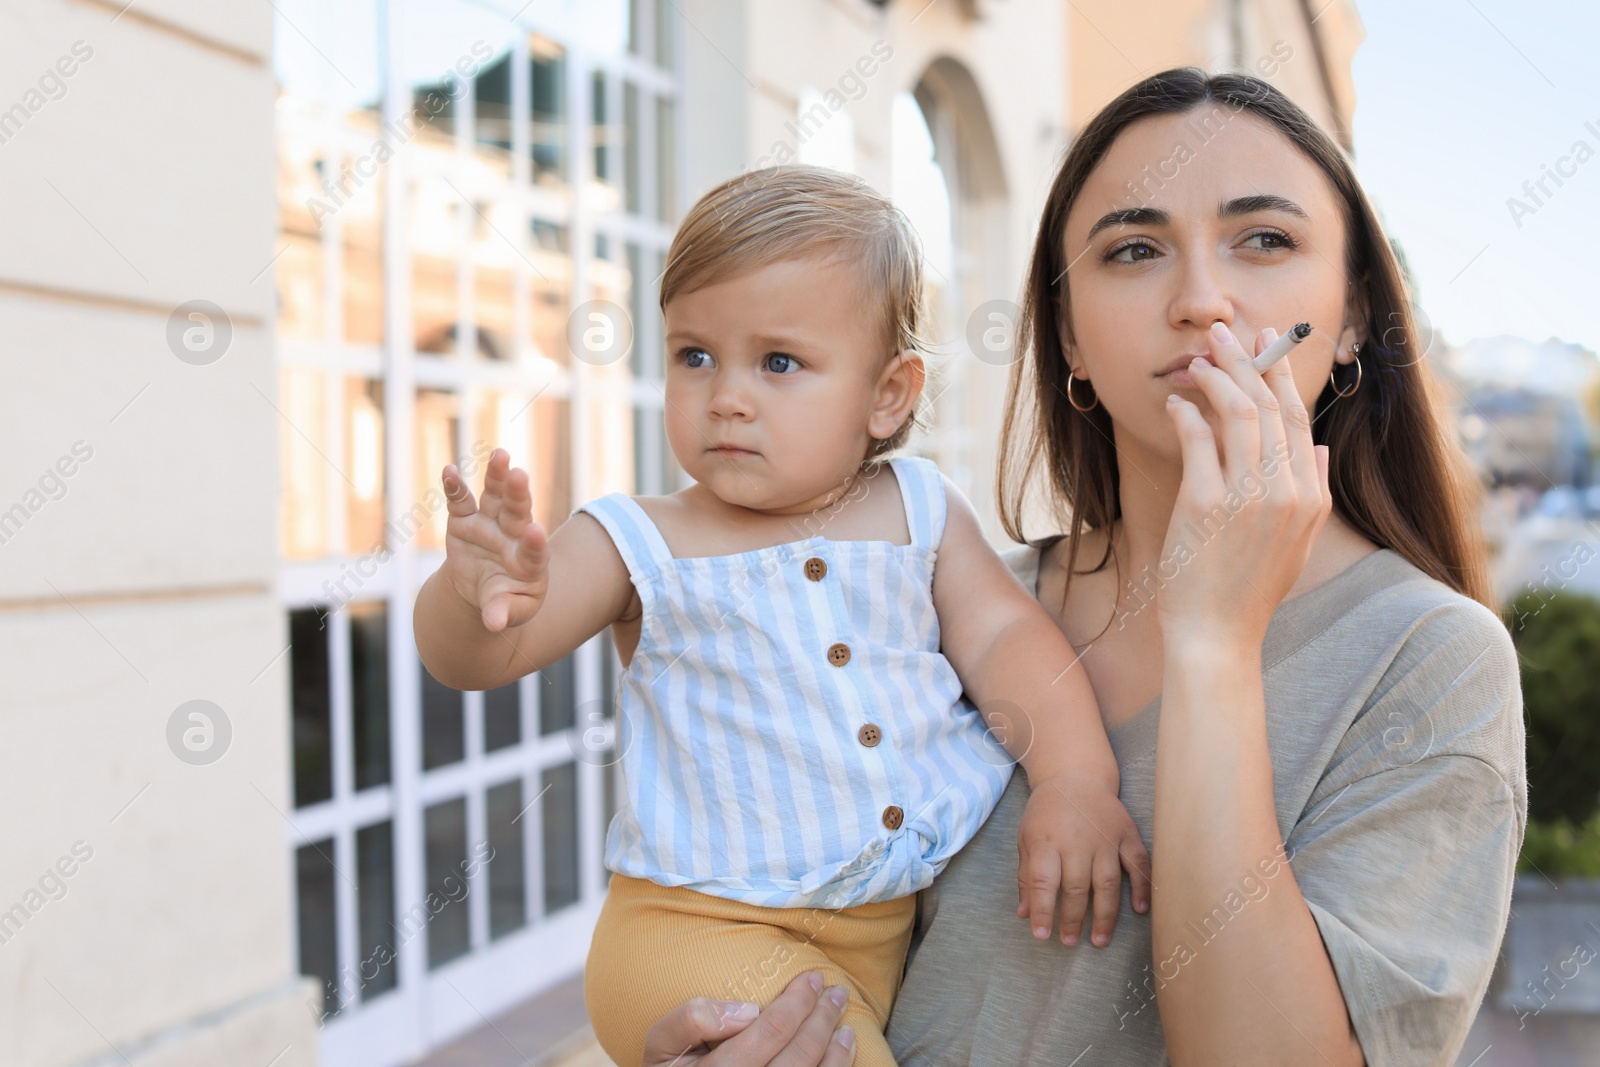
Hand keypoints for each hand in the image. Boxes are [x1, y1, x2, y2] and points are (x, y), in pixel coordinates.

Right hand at [438, 448, 550, 632]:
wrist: (485, 591)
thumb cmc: (506, 602)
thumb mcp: (509, 612)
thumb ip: (503, 614)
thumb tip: (494, 625)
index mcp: (530, 562)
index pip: (535, 551)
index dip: (535, 543)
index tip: (535, 532)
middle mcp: (512, 536)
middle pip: (518, 513)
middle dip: (518, 495)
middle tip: (521, 475)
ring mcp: (489, 524)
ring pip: (495, 497)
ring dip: (496, 476)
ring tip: (500, 455)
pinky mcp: (465, 520)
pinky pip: (460, 501)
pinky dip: (454, 486)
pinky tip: (449, 470)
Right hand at [641, 971, 857, 1066]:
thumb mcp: (661, 1043)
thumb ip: (691, 1019)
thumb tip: (747, 1010)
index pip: (768, 1034)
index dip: (796, 1003)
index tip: (810, 979)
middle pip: (798, 1057)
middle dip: (822, 1018)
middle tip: (836, 991)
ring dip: (835, 1047)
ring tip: (842, 1020)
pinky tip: (842, 1050)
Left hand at [1015, 775, 1150, 945]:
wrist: (1075, 776)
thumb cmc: (1047, 812)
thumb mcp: (1026, 839)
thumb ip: (1026, 876)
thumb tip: (1025, 914)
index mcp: (1047, 842)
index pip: (1044, 882)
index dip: (1042, 911)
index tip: (1041, 935)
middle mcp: (1077, 841)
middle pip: (1077, 888)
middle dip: (1073, 919)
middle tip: (1069, 942)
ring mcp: (1105, 838)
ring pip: (1107, 883)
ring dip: (1105, 915)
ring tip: (1099, 940)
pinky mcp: (1127, 834)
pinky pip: (1138, 864)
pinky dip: (1142, 887)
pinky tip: (1140, 910)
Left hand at [1157, 322, 1332, 646]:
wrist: (1217, 636)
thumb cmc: (1248, 592)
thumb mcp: (1298, 544)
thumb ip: (1314, 492)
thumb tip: (1317, 447)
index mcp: (1309, 496)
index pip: (1297, 419)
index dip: (1279, 377)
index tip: (1264, 346)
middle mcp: (1285, 491)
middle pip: (1268, 406)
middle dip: (1246, 361)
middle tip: (1224, 333)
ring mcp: (1247, 496)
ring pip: (1237, 413)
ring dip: (1215, 377)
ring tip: (1197, 359)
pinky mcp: (1206, 505)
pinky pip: (1198, 440)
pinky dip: (1186, 414)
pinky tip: (1176, 402)